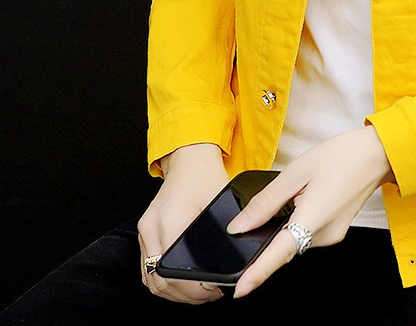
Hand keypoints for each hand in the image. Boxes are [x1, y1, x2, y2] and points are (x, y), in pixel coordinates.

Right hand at [137, 143, 229, 303]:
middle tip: (210, 294)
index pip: (173, 270)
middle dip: (186, 295)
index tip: (212, 290)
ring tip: (199, 291)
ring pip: (150, 278)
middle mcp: (151, 227)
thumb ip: (225, 231)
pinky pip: (148, 267)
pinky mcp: (144, 232)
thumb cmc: (206, 176)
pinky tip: (182, 282)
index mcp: (170, 219)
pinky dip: (163, 280)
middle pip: (160, 280)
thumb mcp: (221, 203)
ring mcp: (144, 230)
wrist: (189, 158)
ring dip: (173, 291)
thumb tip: (234, 259)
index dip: (192, 289)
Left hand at [227, 126, 393, 298]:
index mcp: (315, 217)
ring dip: (287, 223)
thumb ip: (267, 201)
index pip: (280, 252)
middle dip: (270, 234)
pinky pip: (308, 233)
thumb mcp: (297, 171)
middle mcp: (325, 234)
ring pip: (296, 237)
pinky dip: (299, 221)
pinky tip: (306, 198)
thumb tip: (241, 225)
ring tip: (300, 189)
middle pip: (285, 244)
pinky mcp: (335, 231)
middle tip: (275, 203)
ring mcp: (332, 235)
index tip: (240, 289)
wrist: (377, 154)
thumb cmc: (342, 155)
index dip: (258, 273)